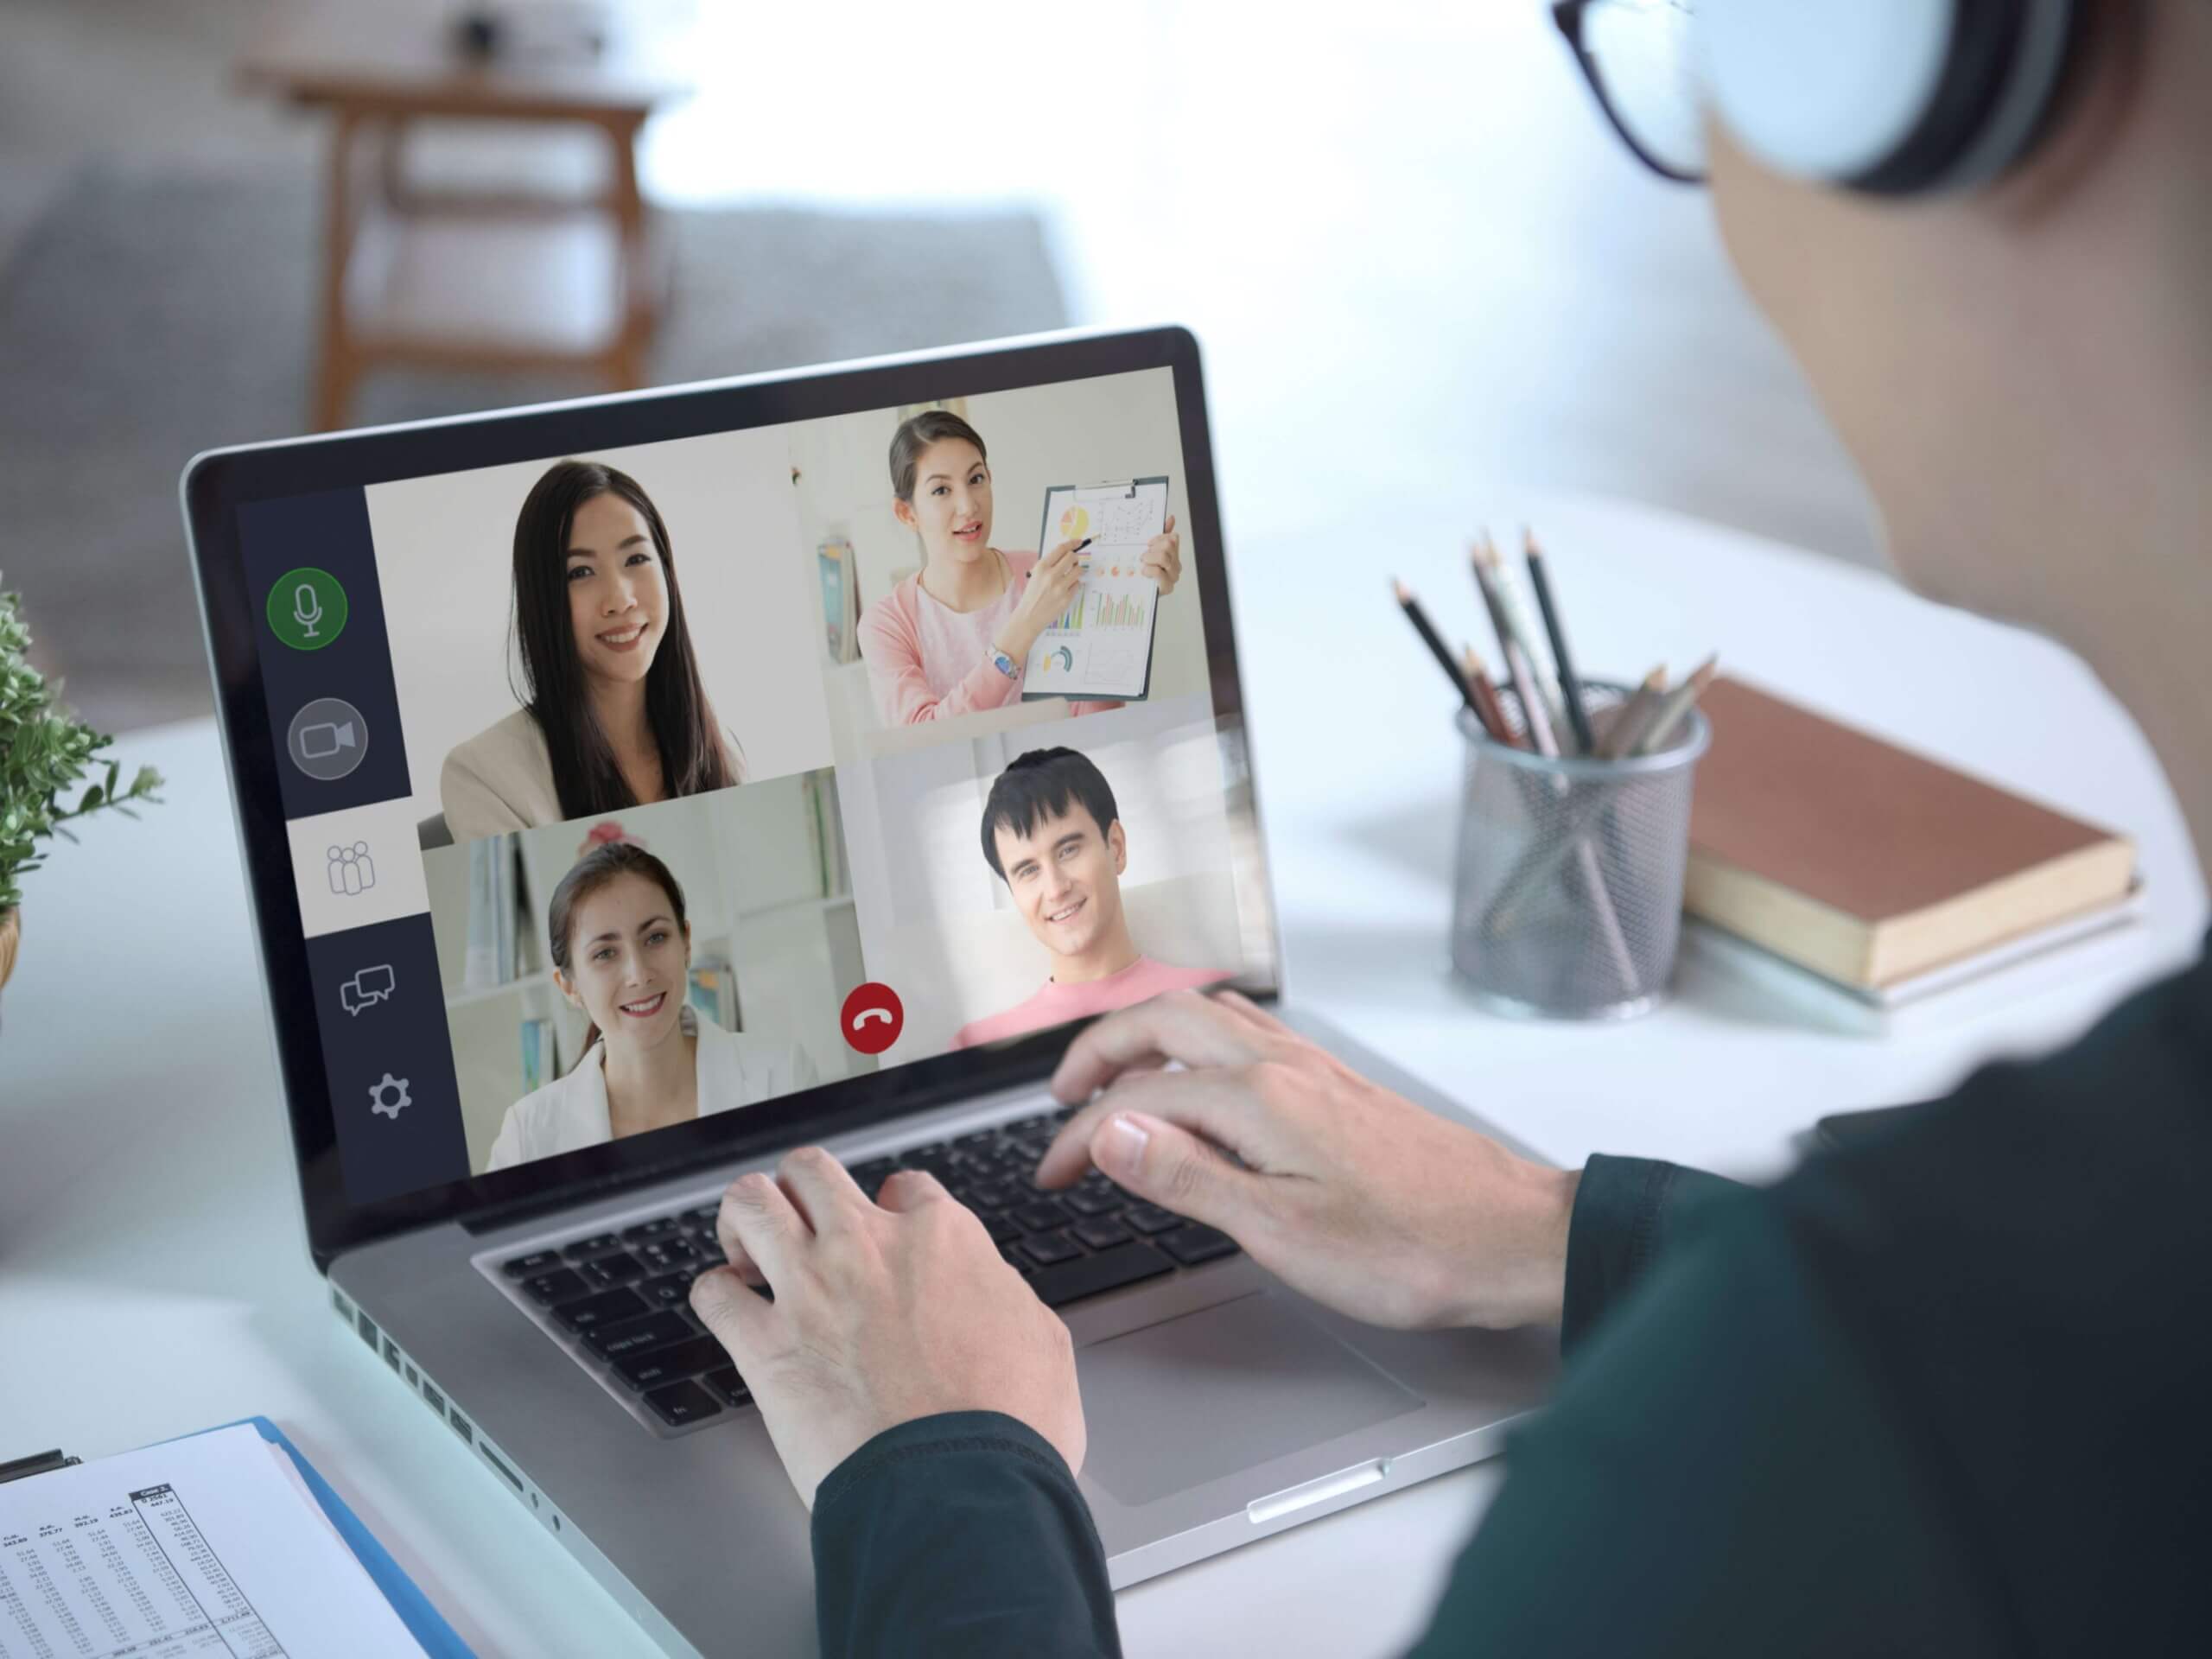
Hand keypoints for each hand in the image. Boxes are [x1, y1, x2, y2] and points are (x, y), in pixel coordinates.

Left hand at [690, 1148, 1083, 1508]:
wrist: (960, 1487)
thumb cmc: (1009, 1428)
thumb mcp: (1041, 1339)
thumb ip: (1003, 1297)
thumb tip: (990, 1293)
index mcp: (942, 1239)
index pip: (903, 1187)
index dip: (891, 1208)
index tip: (884, 1232)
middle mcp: (868, 1247)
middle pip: (811, 1170)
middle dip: (800, 1189)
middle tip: (800, 1221)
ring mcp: (810, 1289)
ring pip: (751, 1203)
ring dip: (744, 1220)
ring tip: (748, 1247)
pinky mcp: (765, 1346)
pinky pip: (712, 1293)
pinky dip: (714, 1295)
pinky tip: (728, 1308)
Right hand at [994, 539, 1087, 662]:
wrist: (1029, 616)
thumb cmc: (1032, 595)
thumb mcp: (1035, 575)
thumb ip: (1049, 564)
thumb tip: (1066, 553)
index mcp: (1041, 568)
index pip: (1061, 549)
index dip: (1072, 543)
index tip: (1078, 542)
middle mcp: (1051, 576)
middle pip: (1072, 557)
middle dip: (1075, 558)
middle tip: (1073, 562)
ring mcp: (1060, 587)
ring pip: (1078, 571)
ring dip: (1076, 571)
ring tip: (1069, 577)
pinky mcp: (1067, 598)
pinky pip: (1077, 585)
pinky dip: (1074, 585)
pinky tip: (1065, 590)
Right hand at [1037, 990, 1577, 1330]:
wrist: (1511, 1238)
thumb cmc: (1412, 1249)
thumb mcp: (1282, 1232)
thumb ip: (1189, 1176)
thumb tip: (1111, 1132)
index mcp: (1259, 1099)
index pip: (1136, 1101)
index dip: (1078, 1138)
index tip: (1053, 1177)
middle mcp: (1283, 1067)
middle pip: (1164, 1020)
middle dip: (1098, 1050)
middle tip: (1059, 1098)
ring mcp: (1315, 1069)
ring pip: (1210, 1015)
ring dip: (1149, 1034)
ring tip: (1116, 1075)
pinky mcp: (1339, 1085)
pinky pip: (1250, 1031)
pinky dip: (1200, 1039)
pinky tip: (1205, 1077)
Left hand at [1140, 514, 1181, 595]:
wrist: (1136, 593)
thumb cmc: (1143, 572)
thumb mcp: (1148, 550)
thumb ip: (1161, 535)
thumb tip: (1171, 518)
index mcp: (1173, 554)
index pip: (1173, 538)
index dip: (1159, 538)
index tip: (1148, 544)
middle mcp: (1176, 565)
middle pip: (1168, 545)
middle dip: (1153, 549)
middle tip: (1143, 556)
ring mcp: (1173, 577)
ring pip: (1163, 557)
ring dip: (1149, 558)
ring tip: (1143, 563)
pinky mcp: (1167, 587)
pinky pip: (1158, 571)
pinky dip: (1149, 569)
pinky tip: (1144, 572)